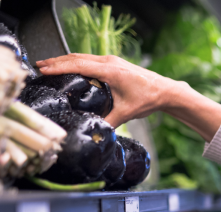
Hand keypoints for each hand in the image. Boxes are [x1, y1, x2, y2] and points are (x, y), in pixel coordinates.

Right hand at [36, 54, 173, 127]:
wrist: (166, 91)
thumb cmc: (149, 99)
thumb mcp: (126, 113)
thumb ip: (109, 122)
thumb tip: (96, 131)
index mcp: (111, 71)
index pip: (79, 65)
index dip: (59, 67)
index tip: (44, 70)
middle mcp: (110, 62)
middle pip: (77, 58)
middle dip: (57, 61)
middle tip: (39, 66)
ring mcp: (112, 60)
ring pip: (83, 57)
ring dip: (66, 60)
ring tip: (49, 65)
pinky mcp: (115, 63)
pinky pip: (91, 59)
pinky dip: (77, 61)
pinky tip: (70, 67)